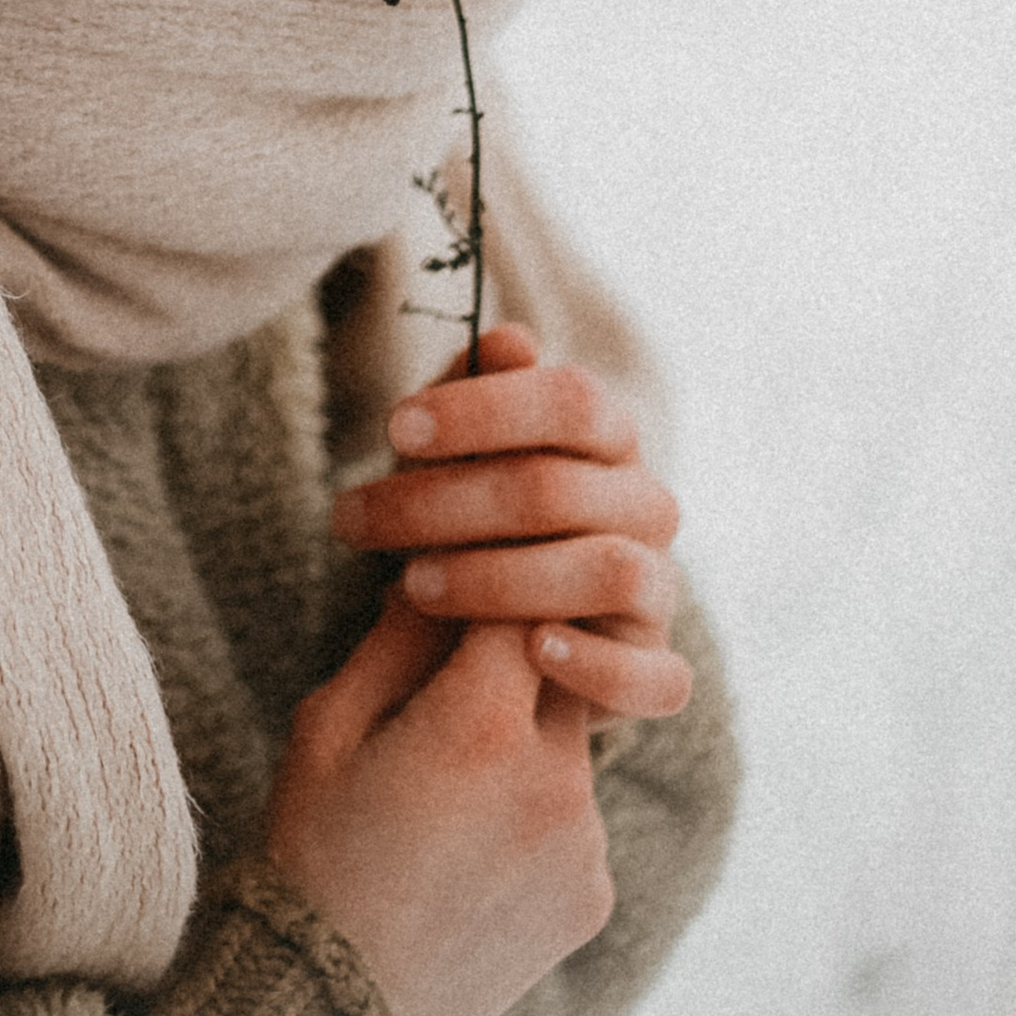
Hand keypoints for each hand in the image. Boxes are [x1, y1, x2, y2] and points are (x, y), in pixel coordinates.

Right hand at [262, 592, 615, 1015]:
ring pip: (568, 747)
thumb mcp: (328, 726)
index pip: (518, 605)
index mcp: (482, 723)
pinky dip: (533, 818)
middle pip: (560, 669)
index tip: (452, 598)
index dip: (483, 594)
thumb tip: (438, 575)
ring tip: (444, 797)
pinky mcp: (593, 895)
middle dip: (508, 666)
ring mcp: (582, 843)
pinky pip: (573, 822)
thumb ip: (397, 640)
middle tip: (445, 693)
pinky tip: (467, 854)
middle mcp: (555, 778)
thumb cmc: (313, 852)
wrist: (337, 1007)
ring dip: (523, 746)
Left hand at [329, 323, 691, 721]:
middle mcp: (644, 505)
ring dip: (500, 579)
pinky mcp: (654, 669)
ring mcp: (657, 589)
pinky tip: (530, 649)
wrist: (500, 627)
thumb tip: (507, 340)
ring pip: (608, 570)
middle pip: (559, 489)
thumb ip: (477, 392)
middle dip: (446, 502)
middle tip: (358, 518)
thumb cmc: (476, 516)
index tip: (396, 429)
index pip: (573, 400)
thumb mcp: (461, 451)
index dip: (484, 410)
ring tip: (411, 584)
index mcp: (608, 438)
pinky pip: (657, 676)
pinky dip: (596, 664)